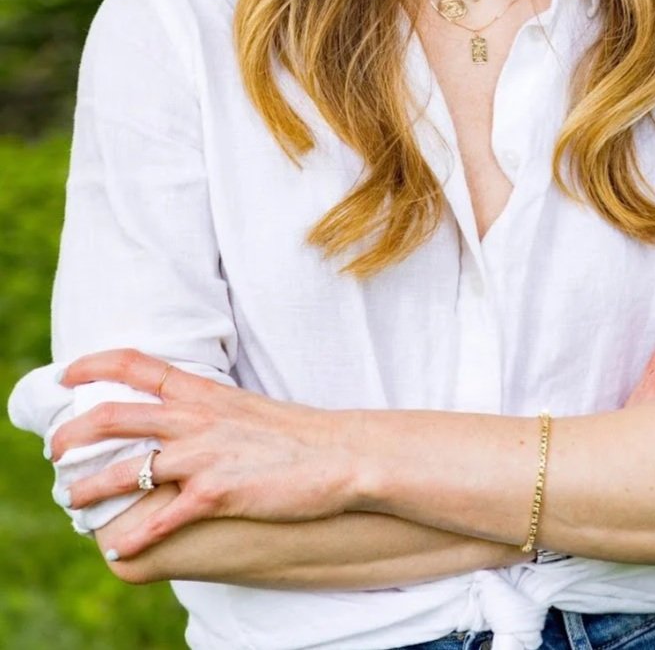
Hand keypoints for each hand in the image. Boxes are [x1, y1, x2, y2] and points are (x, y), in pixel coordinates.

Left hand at [51, 350, 360, 557]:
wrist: (341, 454)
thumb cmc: (297, 435)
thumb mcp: (244, 408)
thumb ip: (207, 410)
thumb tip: (179, 419)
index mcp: (203, 392)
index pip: (138, 365)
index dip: (96, 365)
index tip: (68, 375)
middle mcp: (196, 419)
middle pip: (116, 416)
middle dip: (74, 433)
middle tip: (56, 450)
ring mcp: (204, 455)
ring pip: (127, 469)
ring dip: (90, 489)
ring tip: (72, 501)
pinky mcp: (216, 493)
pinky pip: (161, 517)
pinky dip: (134, 535)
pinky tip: (119, 548)